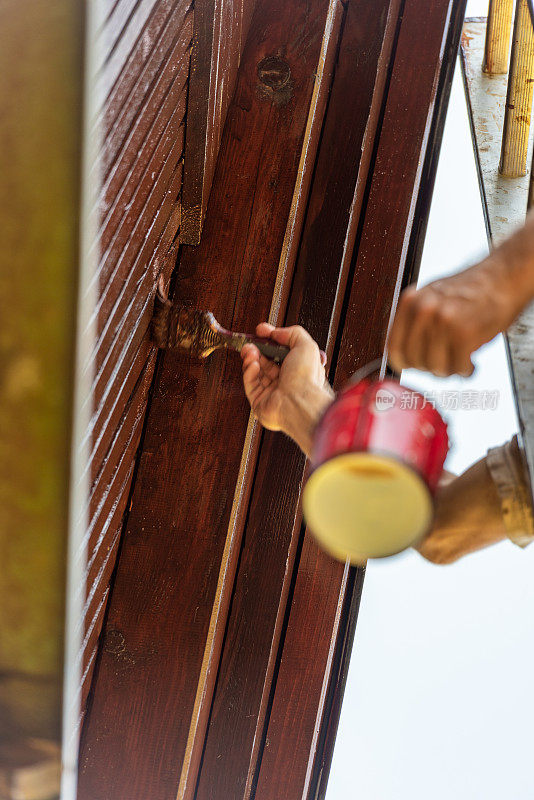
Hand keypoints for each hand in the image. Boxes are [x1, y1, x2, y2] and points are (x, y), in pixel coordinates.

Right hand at [241, 323, 332, 455]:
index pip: (280, 353)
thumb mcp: (306, 346)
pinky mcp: (259, 403)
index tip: (261, 332)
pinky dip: (249, 372)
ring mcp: (272, 394)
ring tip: (248, 351)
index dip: (270, 341)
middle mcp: (286, 383)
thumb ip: (292, 334)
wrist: (298, 402)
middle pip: (266, 362)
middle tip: (250, 343)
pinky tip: (252, 364)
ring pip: (257, 373)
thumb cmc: (307, 378)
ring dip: (251, 359)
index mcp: (299, 371)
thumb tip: (275, 332)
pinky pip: (251, 385)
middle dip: (257, 350)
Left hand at [388, 260, 517, 376]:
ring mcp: (444, 321)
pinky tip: (471, 361)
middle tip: (445, 361)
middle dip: (431, 367)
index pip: (394, 348)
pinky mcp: (465, 333)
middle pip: (415, 361)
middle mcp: (423, 309)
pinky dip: (466, 369)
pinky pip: (458, 367)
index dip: (405, 363)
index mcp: (411, 301)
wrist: (504, 277)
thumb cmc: (471, 290)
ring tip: (460, 359)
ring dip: (450, 369)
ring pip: (436, 367)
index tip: (415, 367)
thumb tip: (400, 355)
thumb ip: (414, 322)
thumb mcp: (432, 297)